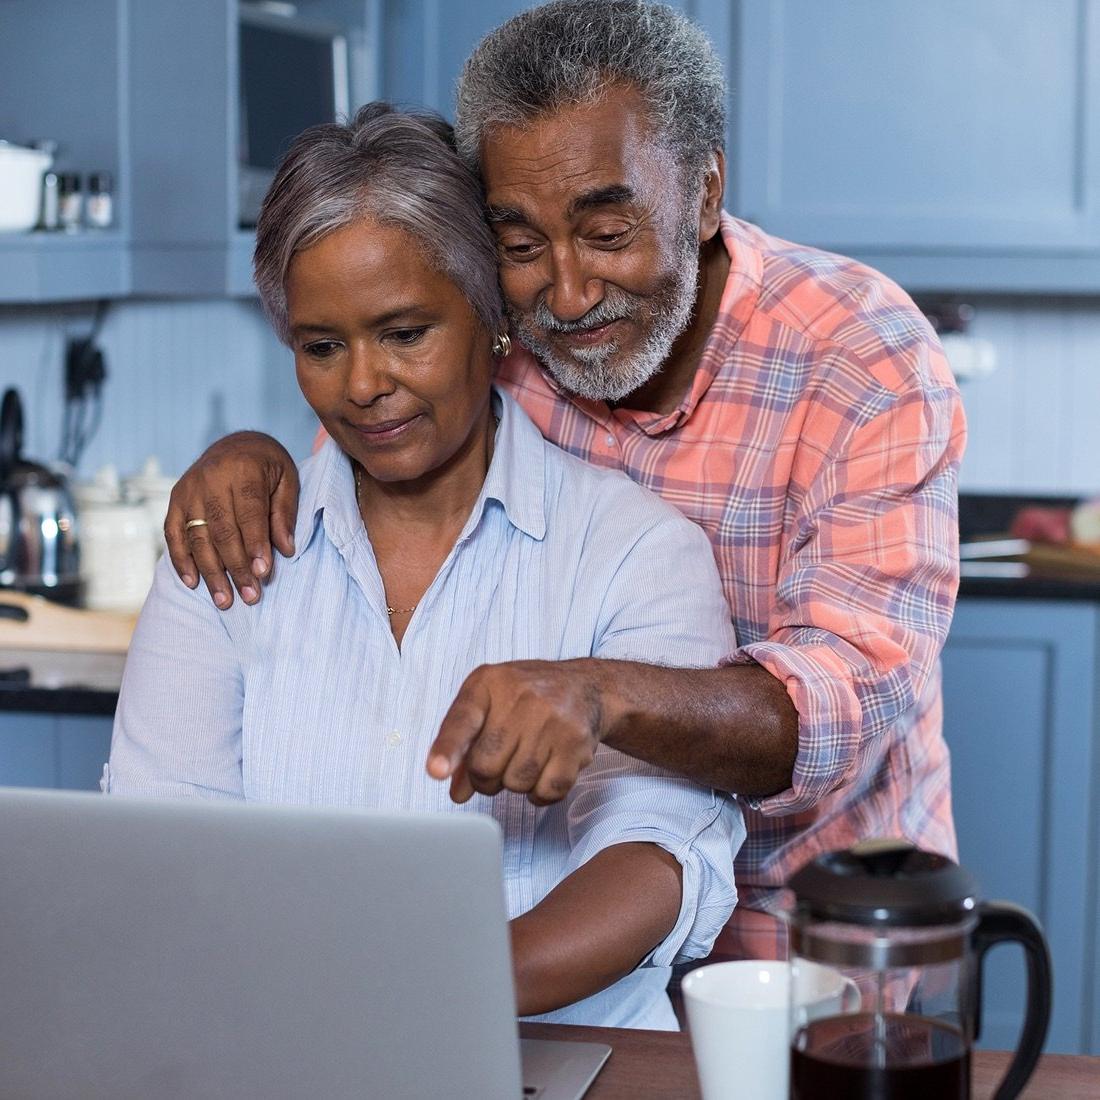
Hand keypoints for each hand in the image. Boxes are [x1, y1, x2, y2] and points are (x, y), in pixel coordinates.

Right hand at [164, 431, 298, 608]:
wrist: (236, 443)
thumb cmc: (267, 466)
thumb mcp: (287, 480)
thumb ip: (284, 514)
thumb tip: (285, 550)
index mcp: (243, 470)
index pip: (249, 514)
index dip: (255, 545)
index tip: (263, 573)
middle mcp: (211, 479)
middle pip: (222, 531)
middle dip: (236, 567)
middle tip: (250, 596)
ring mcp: (189, 490)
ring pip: (198, 537)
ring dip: (211, 573)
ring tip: (225, 600)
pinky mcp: (175, 500)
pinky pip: (174, 534)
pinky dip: (181, 560)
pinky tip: (194, 583)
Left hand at [427, 660, 605, 804]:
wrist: (585, 687)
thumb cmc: (527, 697)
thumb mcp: (489, 705)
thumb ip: (466, 744)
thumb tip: (457, 792)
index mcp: (489, 683)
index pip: (462, 719)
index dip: (448, 749)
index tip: (436, 771)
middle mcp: (521, 697)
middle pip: (485, 765)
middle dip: (486, 778)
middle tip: (499, 763)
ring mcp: (552, 719)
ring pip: (516, 782)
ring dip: (516, 783)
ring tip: (526, 758)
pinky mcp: (576, 742)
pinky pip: (547, 790)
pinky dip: (542, 792)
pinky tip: (545, 770)